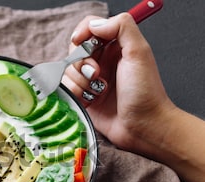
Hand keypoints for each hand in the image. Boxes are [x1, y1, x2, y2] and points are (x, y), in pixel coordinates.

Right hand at [63, 13, 174, 153]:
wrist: (142, 126)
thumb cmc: (145, 92)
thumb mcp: (139, 52)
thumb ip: (121, 27)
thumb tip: (94, 24)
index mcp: (116, 45)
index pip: (90, 27)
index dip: (82, 32)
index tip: (80, 41)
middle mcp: (102, 60)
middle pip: (74, 49)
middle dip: (81, 61)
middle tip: (96, 74)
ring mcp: (91, 79)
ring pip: (68, 70)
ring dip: (81, 81)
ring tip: (98, 91)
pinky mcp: (83, 97)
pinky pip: (67, 88)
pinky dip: (76, 93)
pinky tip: (91, 100)